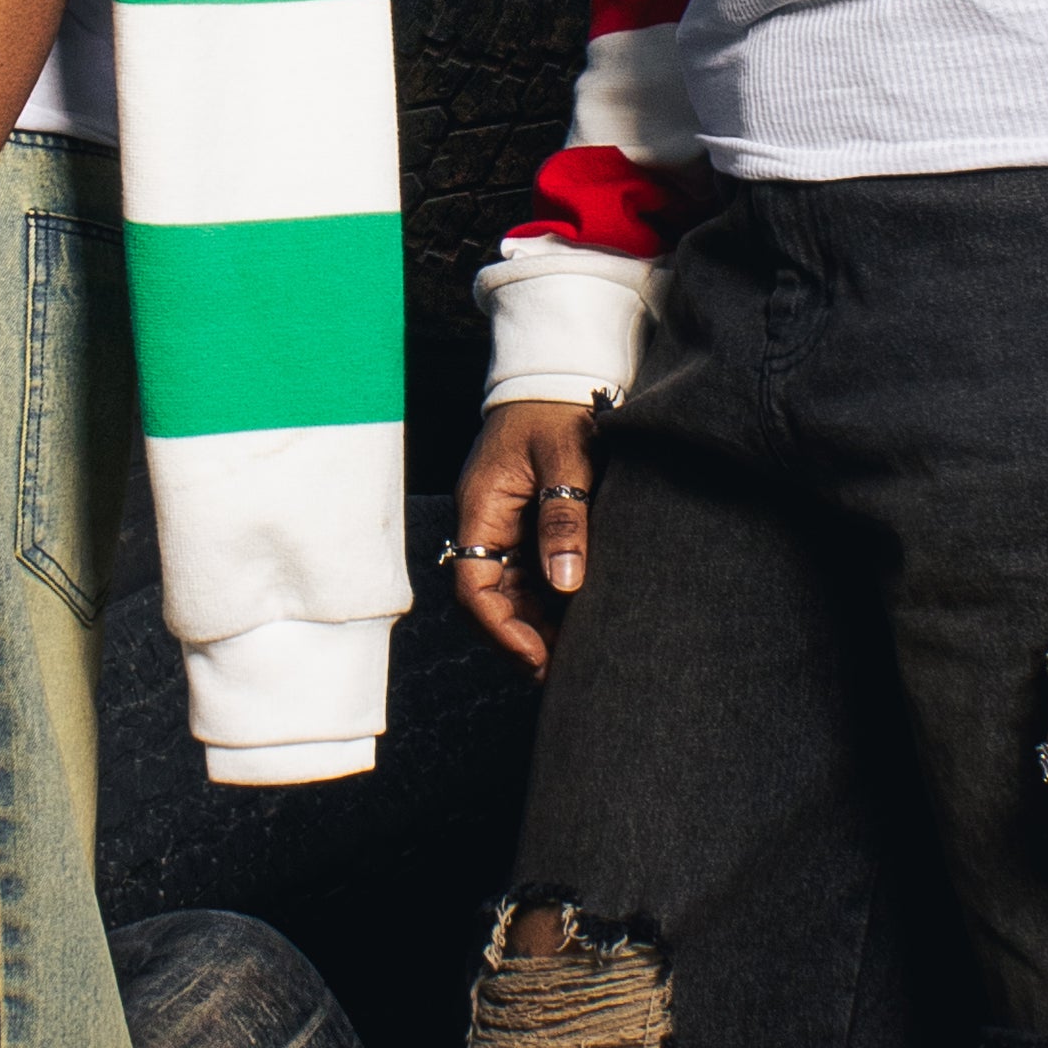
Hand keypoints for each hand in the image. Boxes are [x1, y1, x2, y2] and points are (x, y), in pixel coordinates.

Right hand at [446, 401, 598, 670]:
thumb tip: (565, 583)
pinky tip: (574, 619)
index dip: (500, 629)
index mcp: (482, 508)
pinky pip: (527, 573)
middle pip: (488, 597)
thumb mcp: (568, 458)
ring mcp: (503, 525)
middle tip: (558, 672)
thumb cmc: (559, 410)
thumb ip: (565, 518)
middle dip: (518, 637)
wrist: (554, 376)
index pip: (473, 585)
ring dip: (533, 623)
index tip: (536, 656)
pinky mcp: (524, 524)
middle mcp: (485, 523)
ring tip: (570, 655)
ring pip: (508, 590)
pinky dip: (546, 600)